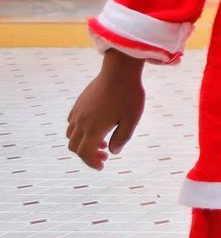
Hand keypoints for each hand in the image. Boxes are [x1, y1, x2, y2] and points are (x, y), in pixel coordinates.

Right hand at [66, 50, 144, 170]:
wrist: (119, 71)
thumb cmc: (129, 95)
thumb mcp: (131, 120)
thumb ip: (122, 138)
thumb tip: (113, 152)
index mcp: (94, 128)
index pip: (85, 153)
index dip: (92, 163)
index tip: (102, 166)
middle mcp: (81, 121)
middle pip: (75, 147)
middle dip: (87, 155)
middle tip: (104, 156)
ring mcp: (78, 111)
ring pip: (71, 135)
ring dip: (83, 143)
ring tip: (101, 142)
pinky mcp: (79, 103)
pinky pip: (72, 123)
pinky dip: (79, 131)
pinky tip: (94, 128)